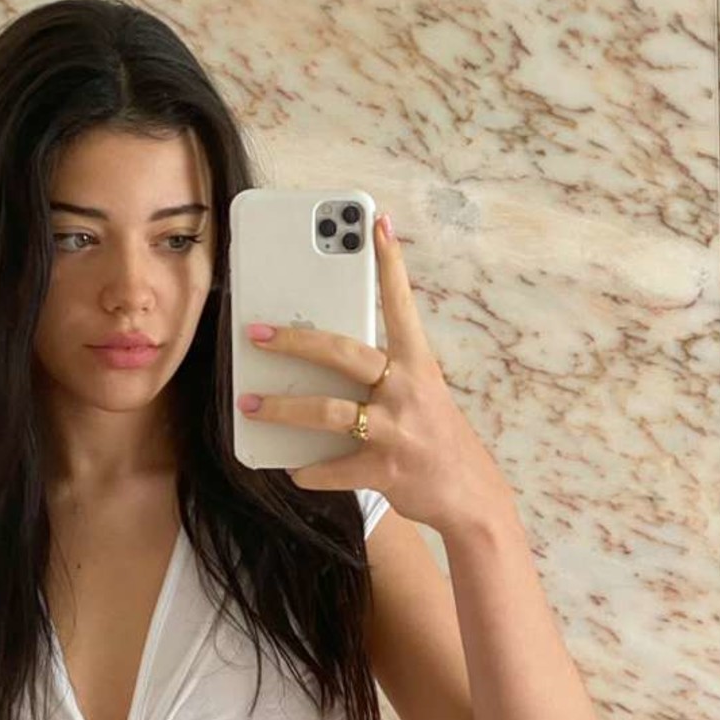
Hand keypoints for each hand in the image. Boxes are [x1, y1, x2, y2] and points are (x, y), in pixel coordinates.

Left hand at [235, 212, 510, 535]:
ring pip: (327, 412)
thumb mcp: (420, 395)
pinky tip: (294, 469)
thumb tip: (322, 360)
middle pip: (343, 354)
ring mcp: (396, 430)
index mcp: (418, 365)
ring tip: (249, 403)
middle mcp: (407, 390)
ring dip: (282, 408)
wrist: (470, 496)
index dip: (390, 264)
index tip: (376, 223)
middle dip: (294, 341)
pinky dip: (308, 470)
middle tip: (256, 334)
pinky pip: (332, 468)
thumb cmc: (435, 436)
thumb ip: (381, 375)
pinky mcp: (384, 470)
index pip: (400, 305)